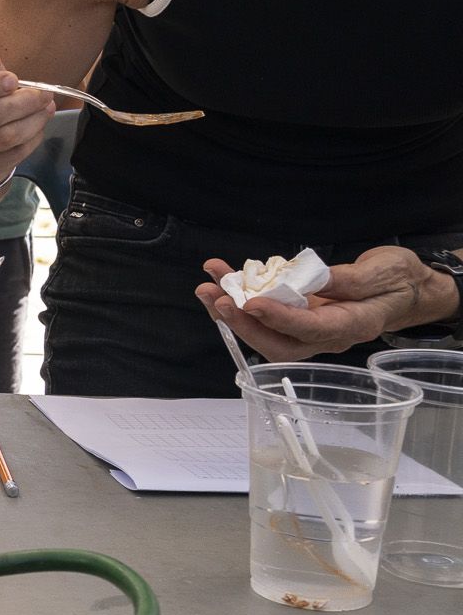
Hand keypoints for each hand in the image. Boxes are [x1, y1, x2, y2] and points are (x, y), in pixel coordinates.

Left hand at [195, 247, 452, 361]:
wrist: (407, 289)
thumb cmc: (400, 280)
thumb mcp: (385, 272)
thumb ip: (349, 280)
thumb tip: (314, 282)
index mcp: (351, 326)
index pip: (310, 329)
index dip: (278, 319)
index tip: (251, 303)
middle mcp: (325, 335)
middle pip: (277, 342)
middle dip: (242, 322)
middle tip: (215, 297)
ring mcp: (308, 328)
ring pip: (264, 331)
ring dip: (231, 310)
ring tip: (206, 285)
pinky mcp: (297, 316)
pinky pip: (264, 314)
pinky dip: (239, 297)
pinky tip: (220, 277)